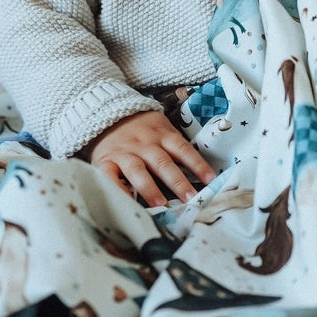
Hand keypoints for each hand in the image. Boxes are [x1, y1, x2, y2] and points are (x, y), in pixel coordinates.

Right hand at [83, 110, 215, 206]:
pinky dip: (117, 190)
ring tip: (161, 204)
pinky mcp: (106, 161)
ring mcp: (124, 153)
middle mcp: (144, 144)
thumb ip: (176, 146)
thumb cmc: (142, 127)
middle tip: (190, 198)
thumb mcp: (161, 128)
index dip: (197, 164)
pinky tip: (126, 202)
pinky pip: (110, 177)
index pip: (182, 149)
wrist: (106, 112)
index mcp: (161, 135)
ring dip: (150, 188)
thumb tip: (200, 171)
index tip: (211, 180)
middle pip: (162, 163)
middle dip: (178, 182)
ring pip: (138, 171)